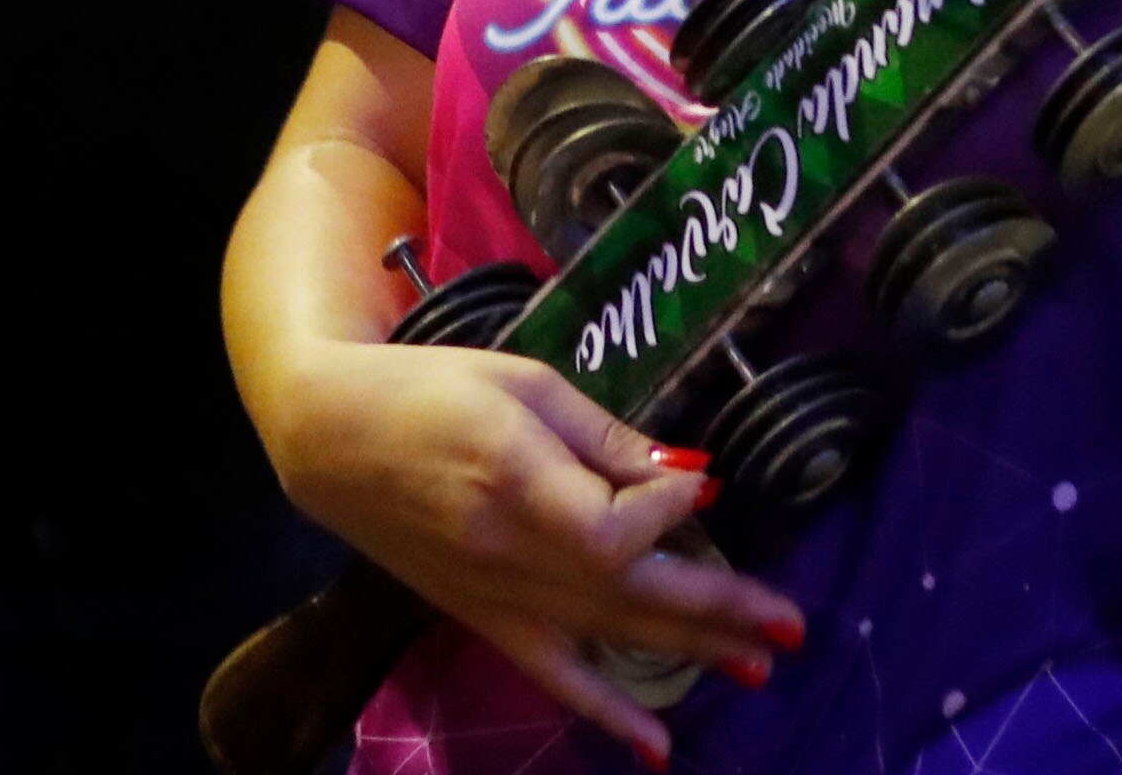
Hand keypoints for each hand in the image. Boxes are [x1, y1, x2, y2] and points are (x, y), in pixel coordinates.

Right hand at [264, 338, 804, 761]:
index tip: (699, 486)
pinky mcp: (483, 617)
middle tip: (791, 624)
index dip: (667, 513)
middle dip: (718, 608)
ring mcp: (495, 595)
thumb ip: (605, 436)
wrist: (330, 437)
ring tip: (760, 663)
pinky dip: (606, 712)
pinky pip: (553, 674)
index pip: (612, 529)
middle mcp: (508, 551)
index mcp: (515, 478)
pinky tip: (656, 747)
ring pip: (607, 635)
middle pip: (629, 594)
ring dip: (688, 652)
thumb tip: (685, 479)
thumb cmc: (430, 387)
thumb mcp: (524, 383)